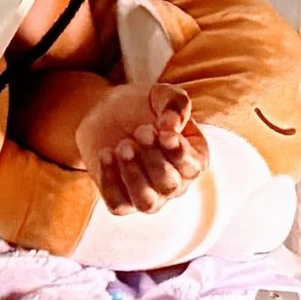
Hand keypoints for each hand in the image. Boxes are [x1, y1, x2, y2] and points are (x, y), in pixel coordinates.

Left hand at [73, 82, 206, 214]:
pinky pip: (118, 204)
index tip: (163, 133)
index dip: (179, 153)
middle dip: (154, 159)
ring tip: (123, 145)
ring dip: (134, 174)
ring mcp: (149, 197)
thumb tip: (172, 125)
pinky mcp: (122, 202)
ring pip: (147, 201)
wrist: (106, 116)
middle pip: (170, 185)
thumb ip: (175, 104)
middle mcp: (175, 184)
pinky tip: (106, 154)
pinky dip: (111, 180)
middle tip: (140, 131)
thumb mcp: (162, 96)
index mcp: (194, 159)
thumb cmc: (143, 107)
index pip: (194, 167)